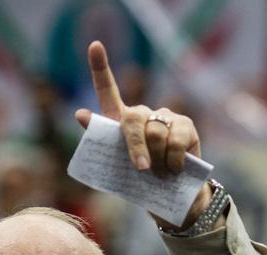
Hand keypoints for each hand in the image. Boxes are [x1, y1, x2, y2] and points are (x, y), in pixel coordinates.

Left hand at [73, 41, 209, 228]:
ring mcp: (165, 117)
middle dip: (135, 145)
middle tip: (140, 168)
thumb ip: (102, 142)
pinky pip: (175, 141)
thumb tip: (80, 113)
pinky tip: (174, 170)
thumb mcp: (117, 168)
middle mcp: (143, 114)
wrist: (170, 197)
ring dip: (156, 161)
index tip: (95, 45)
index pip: (107, 90)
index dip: (100, 67)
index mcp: (120, 122)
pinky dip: (173, 161)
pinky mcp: (185, 126)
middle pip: (132, 119)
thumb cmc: (139, 182)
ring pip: (155, 134)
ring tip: (158, 175)